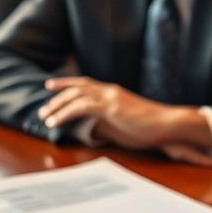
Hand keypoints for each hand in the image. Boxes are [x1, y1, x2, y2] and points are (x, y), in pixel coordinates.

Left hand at [40, 76, 211, 164]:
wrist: (168, 124)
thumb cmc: (151, 127)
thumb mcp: (125, 122)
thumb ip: (109, 121)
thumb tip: (94, 129)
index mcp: (113, 92)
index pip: (85, 83)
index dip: (66, 83)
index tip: (50, 85)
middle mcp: (109, 90)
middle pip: (76, 88)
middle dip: (56, 97)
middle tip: (43, 109)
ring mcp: (110, 97)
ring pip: (75, 96)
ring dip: (57, 106)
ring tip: (45, 117)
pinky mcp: (110, 107)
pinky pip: (81, 107)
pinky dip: (65, 113)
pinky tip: (56, 122)